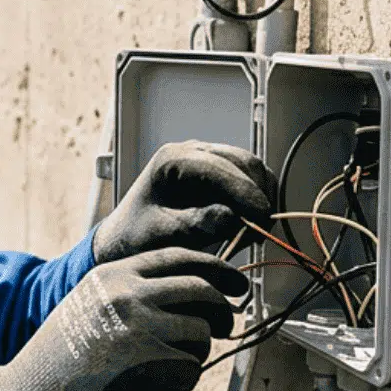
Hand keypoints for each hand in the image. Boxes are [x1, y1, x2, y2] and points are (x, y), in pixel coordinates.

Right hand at [0, 248, 247, 390]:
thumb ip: (131, 294)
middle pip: (202, 289)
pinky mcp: (146, 363)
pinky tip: (162, 387)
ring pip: (201, 331)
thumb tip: (191, 294)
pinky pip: (191, 368)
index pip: (179, 257)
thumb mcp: (90, 306)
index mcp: (114, 274)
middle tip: (224, 328)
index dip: (215, 269)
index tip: (233, 284)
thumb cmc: (60, 359)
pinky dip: (184, 382)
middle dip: (221, 312)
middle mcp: (127, 292)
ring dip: (198, 352)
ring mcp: (137, 326)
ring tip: (176, 365)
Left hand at [93, 141, 276, 263]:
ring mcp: (207, 159)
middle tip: (259, 233)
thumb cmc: (138, 237)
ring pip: (252, 170)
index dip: (245, 192)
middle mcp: (192, 152)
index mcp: (172, 160)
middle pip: (243, 163)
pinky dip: (256, 201)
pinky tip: (249, 227)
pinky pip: (250, 181)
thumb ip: (197, 225)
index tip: (263, 217)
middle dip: (256, 197)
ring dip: (259, 199)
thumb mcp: (164, 236)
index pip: (220, 168)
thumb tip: (234, 216)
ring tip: (252, 234)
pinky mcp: (219, 174)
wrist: (127, 239)